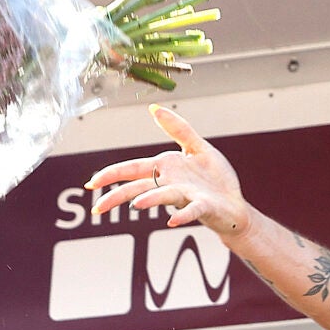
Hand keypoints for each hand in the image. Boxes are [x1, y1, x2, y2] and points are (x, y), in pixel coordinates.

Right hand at [84, 106, 249, 236]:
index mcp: (166, 168)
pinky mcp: (204, 207)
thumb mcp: (197, 147)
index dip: (112, 175)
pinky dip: (182, 215)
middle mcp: (172, 184)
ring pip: (164, 196)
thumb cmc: (216, 180)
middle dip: (118, 196)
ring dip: (150, 199)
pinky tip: (172, 220)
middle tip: (98, 208)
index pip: (133, 170)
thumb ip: (177, 128)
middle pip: (140, 188)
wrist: (236, 206)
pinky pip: (192, 210)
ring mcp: (187, 196)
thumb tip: (154, 108)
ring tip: (136, 205)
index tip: (92, 183)